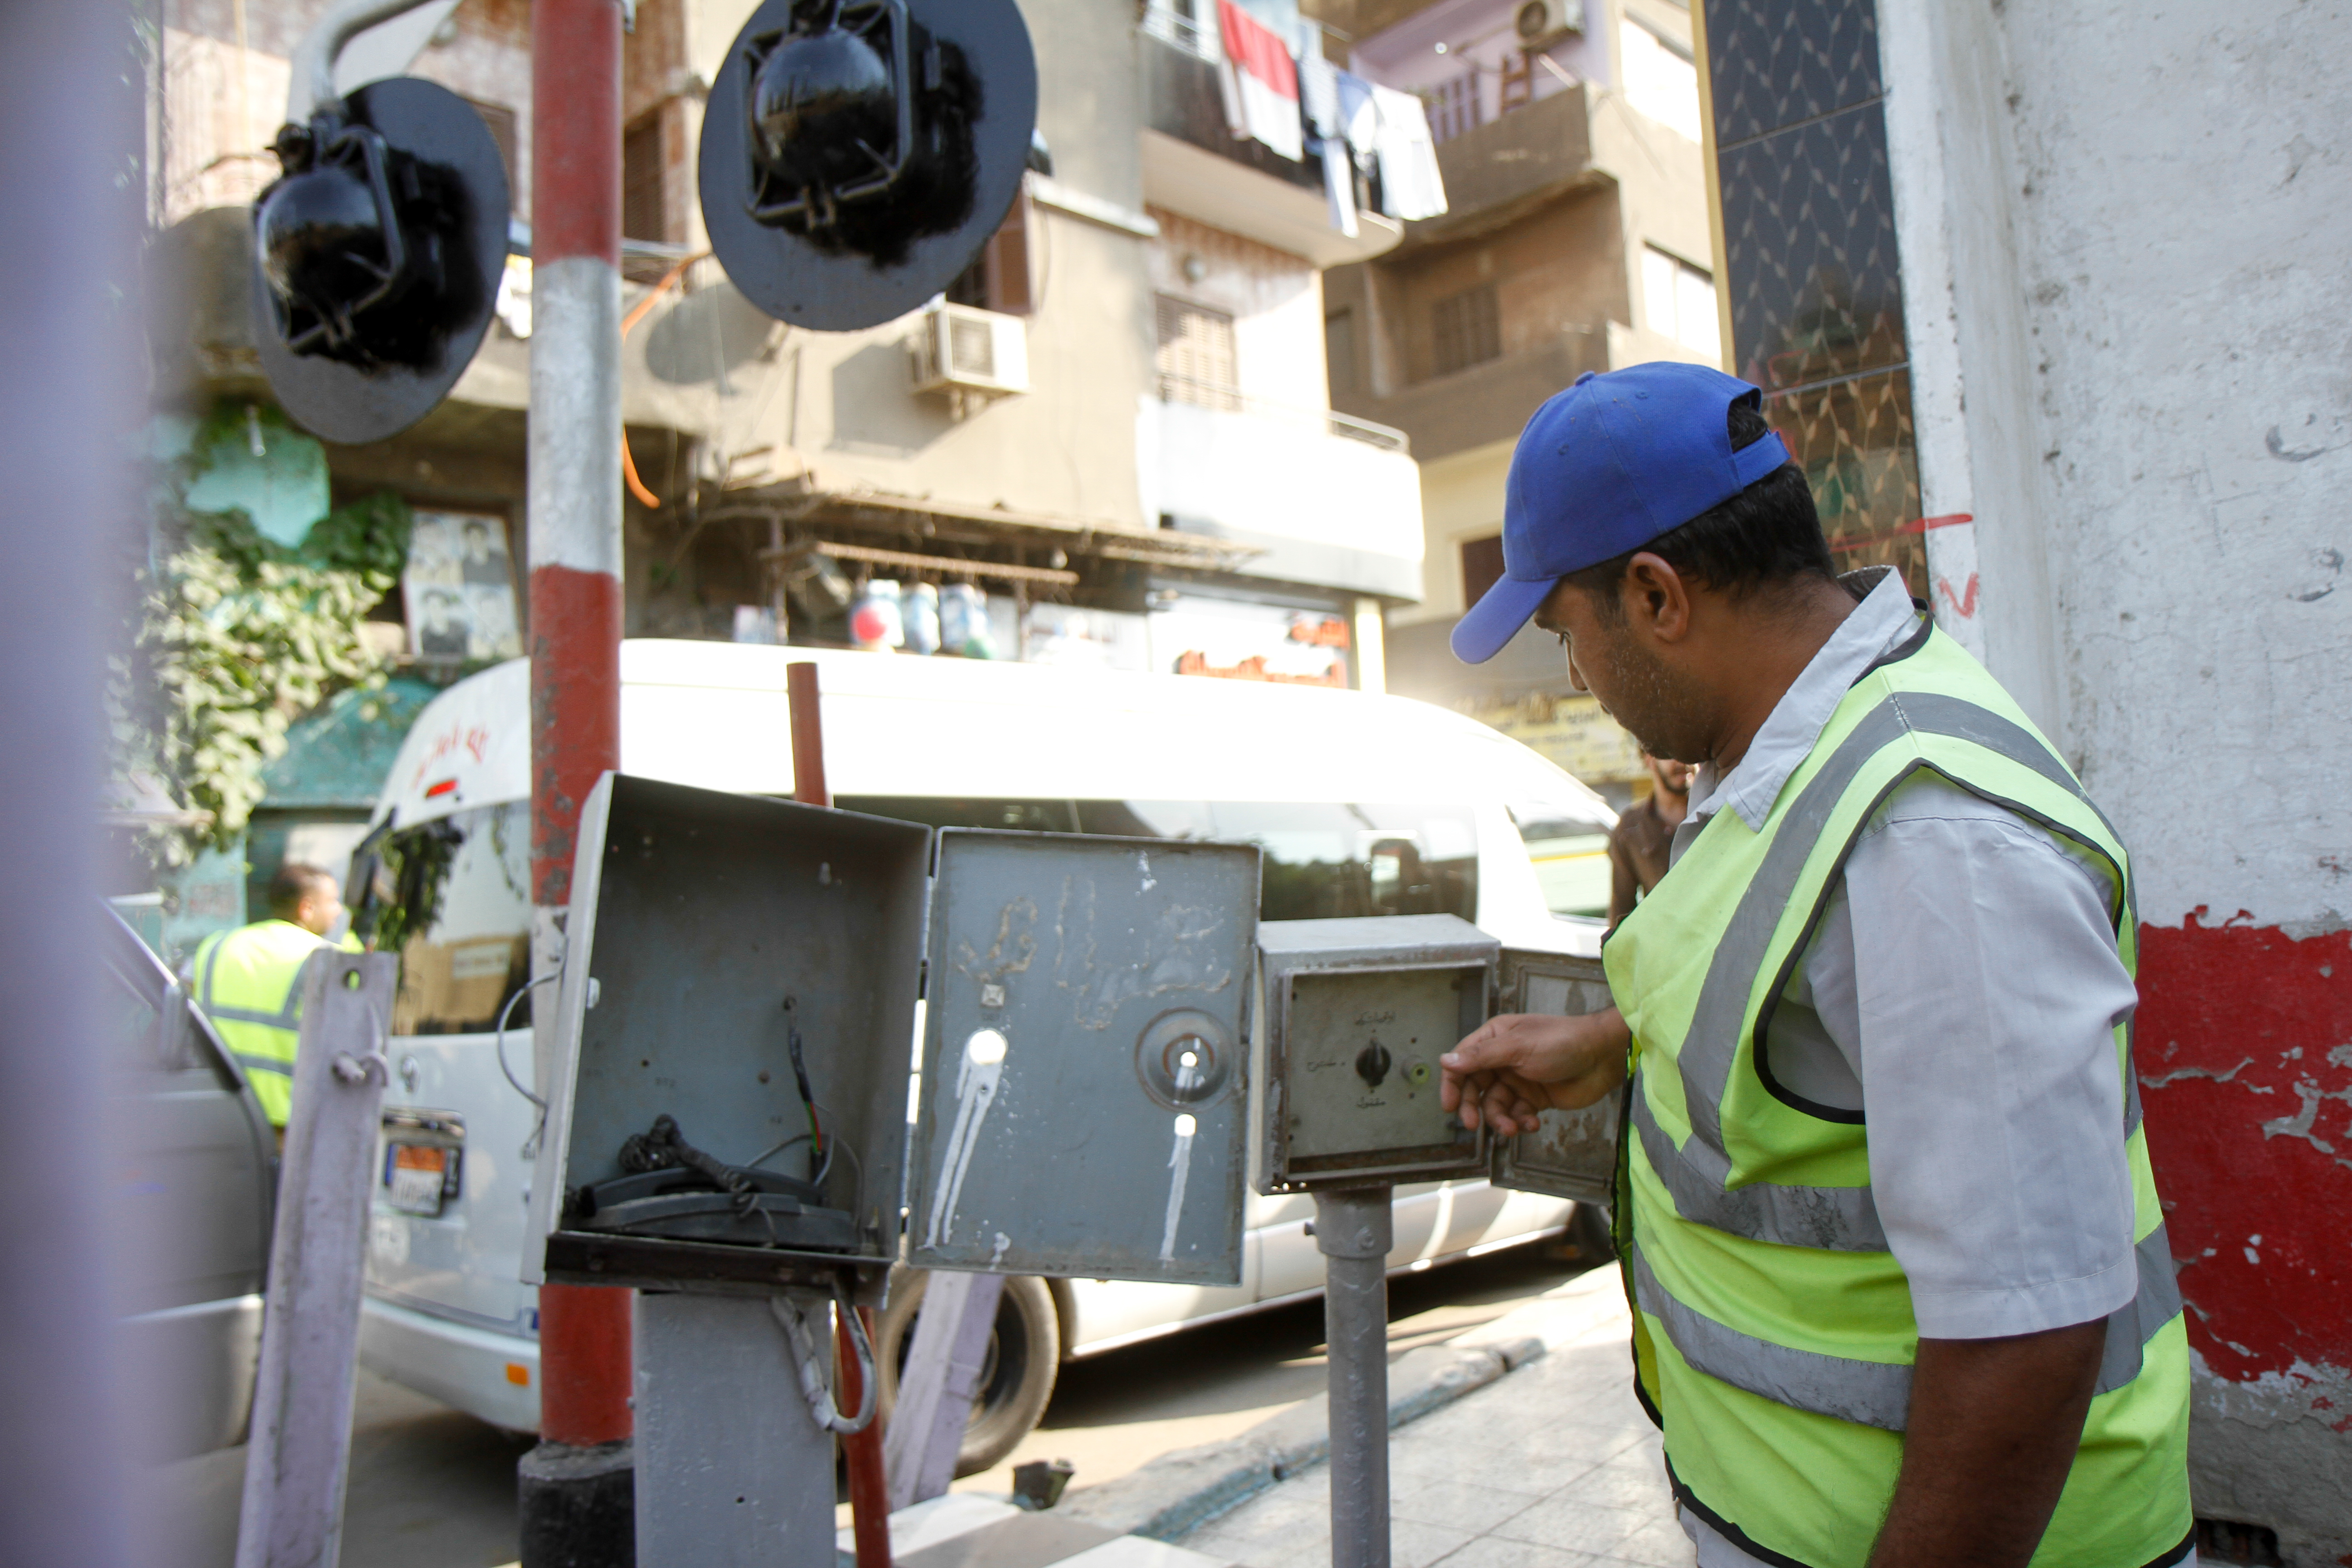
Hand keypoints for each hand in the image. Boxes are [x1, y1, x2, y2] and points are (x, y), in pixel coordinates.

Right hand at [1440, 1008, 1630, 1136]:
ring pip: (1496, 1105)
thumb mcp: (1517, 1047)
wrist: (1602, 1057)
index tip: (1449, 1105)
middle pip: (1476, 1087)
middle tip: (1473, 1125)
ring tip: (1513, 1128)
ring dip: (1501, 1119)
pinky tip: (1533, 1123)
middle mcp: (1503, 1059)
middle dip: (1474, 1107)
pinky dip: (1522, 1121)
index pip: (1462, 1061)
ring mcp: (1519, 1079)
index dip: (1452, 1083)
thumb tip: (1445, 1061)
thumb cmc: (1561, 1041)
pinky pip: (1517, 1114)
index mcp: (1495, 1038)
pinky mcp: (1534, 1097)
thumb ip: (1481, 1056)